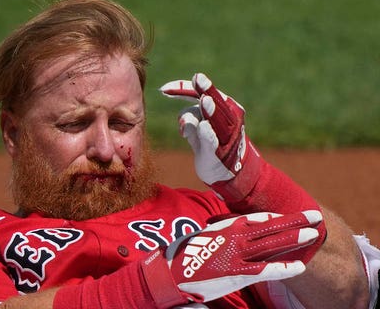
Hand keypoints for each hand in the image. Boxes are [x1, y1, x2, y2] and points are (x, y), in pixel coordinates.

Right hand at [141, 211, 322, 305]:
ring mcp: (237, 254)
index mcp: (226, 227)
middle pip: (271, 227)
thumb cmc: (183, 255)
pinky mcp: (236, 273)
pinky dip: (283, 268)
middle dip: (294, 221)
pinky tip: (300, 267)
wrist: (171, 271)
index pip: (257, 219)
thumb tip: (227, 226)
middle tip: (315, 215)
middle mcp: (234, 237)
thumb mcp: (203, 237)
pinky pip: (265, 270)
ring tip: (314, 235)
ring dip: (293, 239)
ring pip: (271, 244)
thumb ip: (220, 232)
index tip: (294, 214)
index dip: (278, 216)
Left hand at [160, 73, 261, 201]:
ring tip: (205, 101)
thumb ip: (190, 116)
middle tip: (198, 78)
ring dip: (210, 110)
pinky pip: (213, 140)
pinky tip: (204, 126)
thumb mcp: (199, 127)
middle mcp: (228, 118)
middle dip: (206, 90)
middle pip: (214, 101)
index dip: (184, 88)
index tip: (164, 89)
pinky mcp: (219, 151)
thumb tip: (176, 110)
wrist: (227, 172)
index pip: (202, 94)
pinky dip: (208, 133)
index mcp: (222, 108)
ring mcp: (226, 134)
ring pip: (216, 119)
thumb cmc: (211, 142)